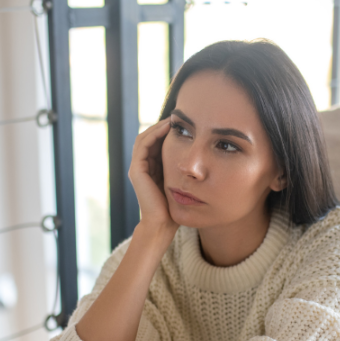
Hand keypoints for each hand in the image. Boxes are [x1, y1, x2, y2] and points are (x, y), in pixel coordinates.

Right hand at [128, 118, 178, 233]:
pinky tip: (167, 128)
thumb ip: (185, 170)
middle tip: (177, 115)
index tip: (184, 123)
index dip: (168, 132)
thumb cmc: (175, 207)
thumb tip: (202, 157)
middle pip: (150, 138)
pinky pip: (143, 145)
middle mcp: (142, 166)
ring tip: (173, 119)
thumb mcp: (182, 182)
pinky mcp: (136, 171)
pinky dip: (154, 134)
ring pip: (145, 138)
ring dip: (158, 127)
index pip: (157, 143)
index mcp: (152, 168)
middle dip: (163, 126)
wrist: (163, 224)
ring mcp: (137, 168)